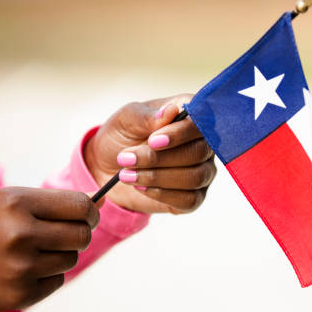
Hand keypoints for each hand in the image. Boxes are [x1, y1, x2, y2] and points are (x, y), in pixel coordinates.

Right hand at [0, 187, 99, 311]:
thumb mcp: (11, 202)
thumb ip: (55, 202)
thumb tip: (99, 204)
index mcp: (17, 204)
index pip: (81, 207)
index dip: (90, 212)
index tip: (88, 216)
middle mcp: (19, 235)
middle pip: (83, 236)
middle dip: (79, 233)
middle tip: (64, 233)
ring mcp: (20, 268)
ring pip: (71, 259)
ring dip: (60, 254)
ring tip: (33, 251)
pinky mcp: (20, 295)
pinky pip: (57, 281)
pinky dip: (46, 275)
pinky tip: (22, 270)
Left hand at [84, 94, 216, 213]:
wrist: (109, 168)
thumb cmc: (123, 137)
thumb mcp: (126, 120)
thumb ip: (148, 116)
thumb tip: (170, 111)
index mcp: (190, 117)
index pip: (200, 122)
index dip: (180, 133)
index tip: (153, 141)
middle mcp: (203, 143)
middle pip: (198, 152)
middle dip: (158, 158)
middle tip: (126, 159)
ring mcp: (203, 171)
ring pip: (195, 177)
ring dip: (157, 177)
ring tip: (127, 175)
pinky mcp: (195, 196)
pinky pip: (190, 199)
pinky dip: (162, 194)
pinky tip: (142, 188)